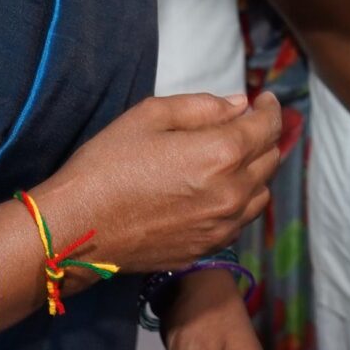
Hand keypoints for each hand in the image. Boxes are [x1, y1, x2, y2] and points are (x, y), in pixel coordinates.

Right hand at [36, 91, 280, 274]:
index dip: (270, 109)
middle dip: (264, 136)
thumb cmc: (107, 164)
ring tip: (234, 157)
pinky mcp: (207, 248)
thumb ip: (202, 106)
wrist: (78, 227)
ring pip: (261, 193)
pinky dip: (240, 200)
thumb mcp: (150, 115)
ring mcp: (222, 226)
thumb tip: (239, 105)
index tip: (265, 100)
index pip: (266, 127)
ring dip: (256, 171)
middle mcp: (232, 193)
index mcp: (221, 154)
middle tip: (247, 124)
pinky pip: (241, 220)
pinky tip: (218, 190)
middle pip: (270, 159)